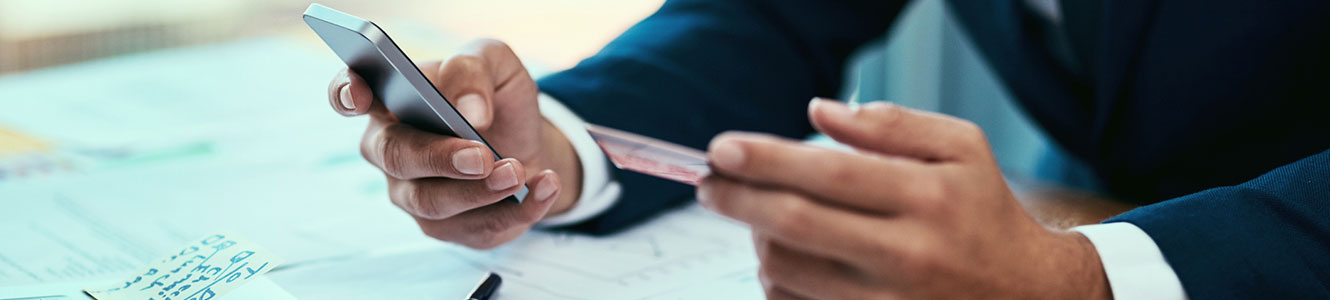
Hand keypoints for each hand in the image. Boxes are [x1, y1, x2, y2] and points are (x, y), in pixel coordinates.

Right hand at [327, 39, 582, 248]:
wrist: (528, 140)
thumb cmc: (495, 99)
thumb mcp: (495, 65)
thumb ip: (474, 70)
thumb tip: (470, 111)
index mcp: (390, 100)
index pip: (349, 95)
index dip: (346, 94)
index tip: (360, 95)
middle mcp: (392, 151)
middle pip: (397, 158)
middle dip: (439, 158)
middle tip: (480, 155)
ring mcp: (415, 194)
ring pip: (434, 203)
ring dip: (480, 191)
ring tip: (517, 171)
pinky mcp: (452, 227)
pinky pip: (480, 228)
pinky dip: (522, 208)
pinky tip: (545, 184)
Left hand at [697, 99, 1110, 298]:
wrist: (1029, 296)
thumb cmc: (985, 214)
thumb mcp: (962, 151)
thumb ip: (892, 125)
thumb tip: (820, 112)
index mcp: (928, 199)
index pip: (829, 174)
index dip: (767, 160)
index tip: (723, 149)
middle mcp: (907, 254)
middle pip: (797, 224)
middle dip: (739, 200)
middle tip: (710, 184)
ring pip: (788, 271)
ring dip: (757, 239)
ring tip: (759, 218)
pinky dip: (776, 279)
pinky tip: (784, 256)